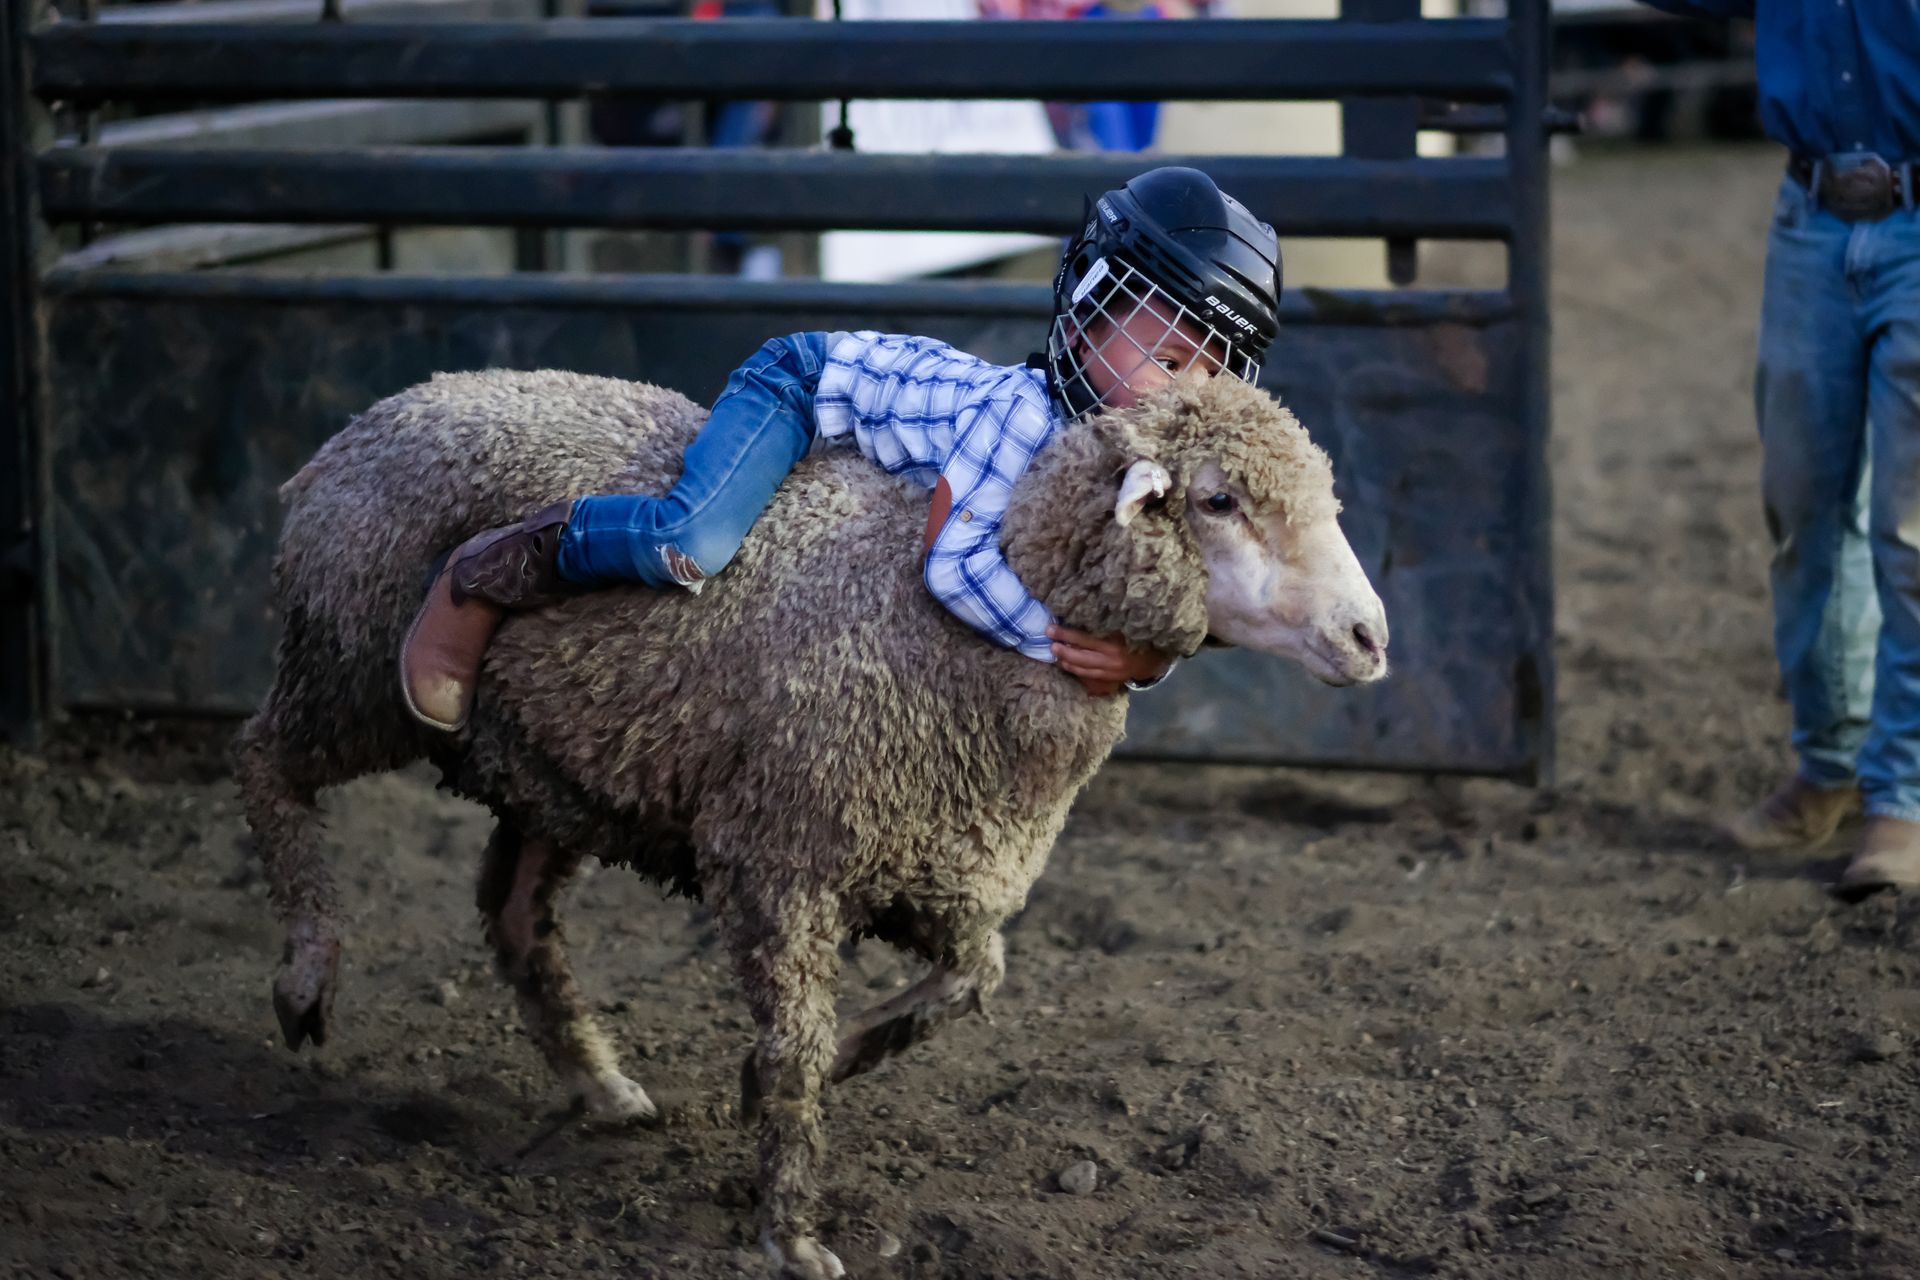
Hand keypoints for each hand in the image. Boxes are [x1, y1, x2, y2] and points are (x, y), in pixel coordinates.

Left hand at [1048, 625, 1171, 697]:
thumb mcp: (1122, 627)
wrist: (1153, 659)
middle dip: (1062, 650)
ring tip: (1055, 655)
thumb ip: (1103, 624)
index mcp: (1113, 644)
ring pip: (1082, 669)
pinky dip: (1076, 671)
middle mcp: (1110, 660)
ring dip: (1066, 662)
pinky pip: (1089, 676)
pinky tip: (1066, 665)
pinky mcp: (1110, 679)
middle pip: (1080, 657)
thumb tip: (1079, 616)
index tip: (1051, 629)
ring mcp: (1110, 672)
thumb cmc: (1136, 637)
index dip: (1066, 634)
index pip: (1084, 639)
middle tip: (1049, 643)